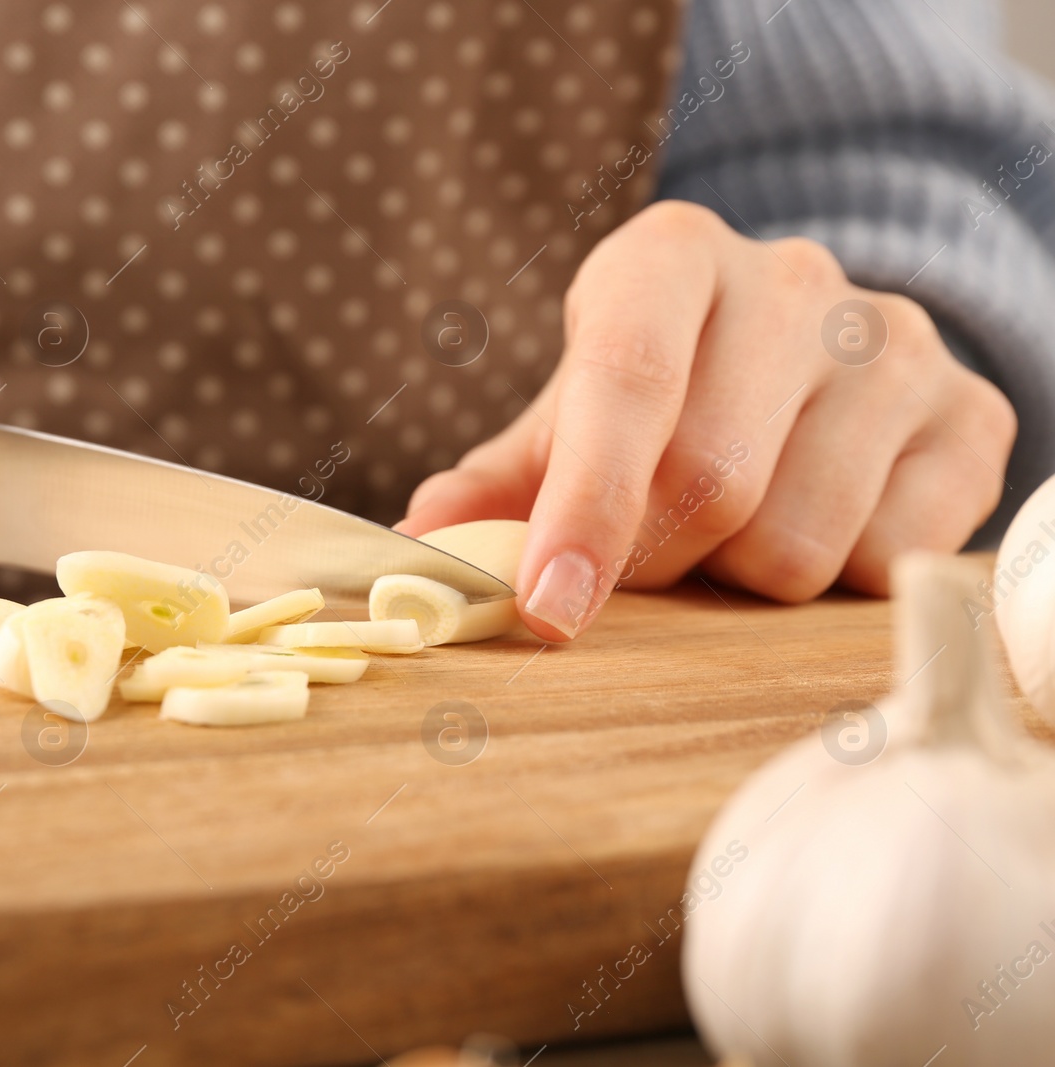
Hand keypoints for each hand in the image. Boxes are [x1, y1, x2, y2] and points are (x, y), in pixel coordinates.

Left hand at [398, 200, 1015, 639]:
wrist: (804, 356)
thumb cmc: (658, 394)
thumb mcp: (568, 415)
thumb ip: (497, 480)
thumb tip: (420, 541)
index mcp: (668, 259)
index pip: (626, 382)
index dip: (584, 506)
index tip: (548, 608)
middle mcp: (791, 279)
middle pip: (710, 479)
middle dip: (651, 560)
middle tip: (632, 569)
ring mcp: (896, 342)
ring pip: (796, 537)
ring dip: (739, 579)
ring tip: (727, 535)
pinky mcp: (973, 415)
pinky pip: (887, 559)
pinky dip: (831, 582)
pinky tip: (811, 527)